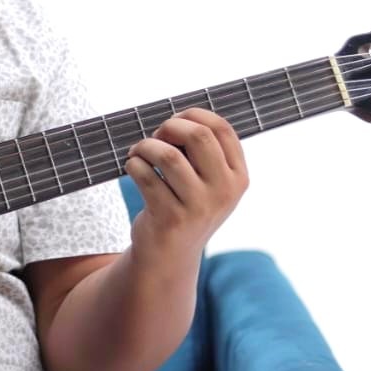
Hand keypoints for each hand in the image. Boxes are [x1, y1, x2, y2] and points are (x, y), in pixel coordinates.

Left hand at [124, 107, 247, 264]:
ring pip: (168, 156)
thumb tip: (178, 118)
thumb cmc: (184, 204)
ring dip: (145, 147)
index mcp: (238, 176)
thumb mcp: (207, 180)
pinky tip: (133, 168)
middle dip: (169, 127)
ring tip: (138, 153)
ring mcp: (199, 206)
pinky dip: (133, 165)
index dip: (193, 115)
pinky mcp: (171, 218)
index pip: (222, 128)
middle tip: (155, 138)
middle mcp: (224, 191)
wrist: (170, 254)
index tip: (174, 124)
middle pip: (198, 136)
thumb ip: (202, 150)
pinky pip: (145, 176)